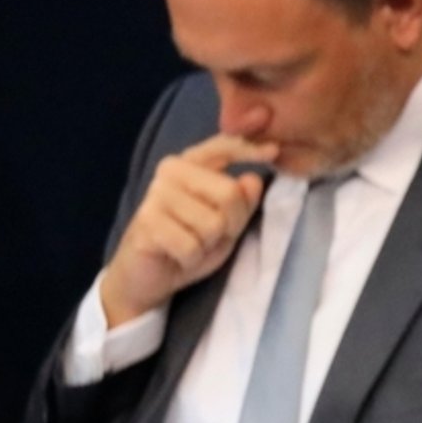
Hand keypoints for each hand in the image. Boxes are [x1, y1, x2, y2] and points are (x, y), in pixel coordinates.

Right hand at [103, 134, 274, 327]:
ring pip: (213, 224)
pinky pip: (192, 245)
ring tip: (192, 244)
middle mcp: (170, 171)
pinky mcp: (146, 222)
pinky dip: (192, 258)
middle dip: (232, 224)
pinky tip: (178, 256)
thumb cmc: (190, 244)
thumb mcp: (227, 224)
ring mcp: (156, 194)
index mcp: (190, 164)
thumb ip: (242, 202)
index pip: (223, 148)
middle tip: (213, 237)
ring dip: (209, 245)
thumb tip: (253, 179)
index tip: (274, 151)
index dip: (249, 149)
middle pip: (229, 194)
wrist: (148, 275)